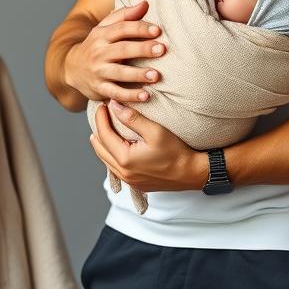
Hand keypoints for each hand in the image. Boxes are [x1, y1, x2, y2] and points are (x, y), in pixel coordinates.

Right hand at [64, 0, 165, 102]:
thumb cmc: (97, 45)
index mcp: (102, 34)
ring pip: (119, 73)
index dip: (139, 28)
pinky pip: (115, 93)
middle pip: (122, 49)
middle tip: (162, 49)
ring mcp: (98, 71)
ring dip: (138, 74)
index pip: (122, 28)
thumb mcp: (105, 27)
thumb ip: (125, 15)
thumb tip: (146, 3)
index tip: (158, 30)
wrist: (71, 68)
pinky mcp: (99, 89)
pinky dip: (130, 96)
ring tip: (156, 75)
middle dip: (142, 49)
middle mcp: (99, 52)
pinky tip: (145, 95)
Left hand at [89, 99, 208, 192]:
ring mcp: (128, 180)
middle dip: (98, 129)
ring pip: (105, 159)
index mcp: (125, 159)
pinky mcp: (134, 183)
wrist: (191, 173)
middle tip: (101, 114)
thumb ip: (133, 118)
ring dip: (102, 142)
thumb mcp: (155, 130)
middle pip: (100, 148)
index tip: (101, 105)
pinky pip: (114, 167)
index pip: (103, 135)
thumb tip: (114, 106)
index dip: (100, 118)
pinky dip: (110, 154)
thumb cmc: (176, 152)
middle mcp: (123, 172)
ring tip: (104, 127)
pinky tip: (115, 145)